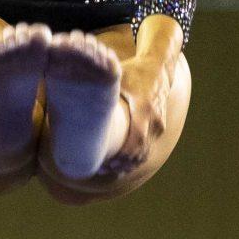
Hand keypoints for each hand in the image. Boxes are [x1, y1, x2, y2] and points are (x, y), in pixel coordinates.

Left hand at [103, 56, 171, 175]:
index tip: (108, 163)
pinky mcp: (160, 128)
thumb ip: (103, 88)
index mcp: (144, 108)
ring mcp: (159, 125)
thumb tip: (77, 95)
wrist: (160, 68)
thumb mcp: (119, 78)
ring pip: (145, 152)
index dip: (123, 156)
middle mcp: (154, 120)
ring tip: (110, 170)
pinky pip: (148, 148)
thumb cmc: (134, 72)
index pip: (136, 140)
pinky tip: (122, 164)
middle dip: (122, 164)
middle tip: (103, 170)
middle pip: (140, 151)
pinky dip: (135, 158)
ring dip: (129, 164)